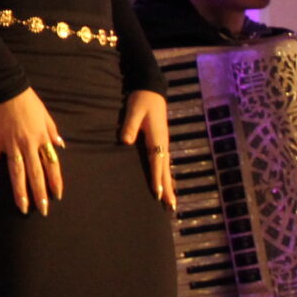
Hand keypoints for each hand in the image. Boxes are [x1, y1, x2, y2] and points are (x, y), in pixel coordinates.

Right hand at [0, 88, 65, 214]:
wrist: (5, 87)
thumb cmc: (27, 100)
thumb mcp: (45, 114)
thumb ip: (52, 131)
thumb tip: (60, 146)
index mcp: (41, 138)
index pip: (51, 165)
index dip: (55, 181)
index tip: (57, 196)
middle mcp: (28, 145)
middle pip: (35, 173)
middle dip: (40, 193)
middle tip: (42, 210)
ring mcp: (9, 145)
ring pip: (16, 173)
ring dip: (20, 192)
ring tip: (22, 208)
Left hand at [120, 88, 174, 209]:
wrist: (151, 89)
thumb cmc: (141, 99)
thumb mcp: (133, 110)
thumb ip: (129, 126)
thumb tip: (126, 141)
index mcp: (157, 138)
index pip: (157, 162)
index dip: (157, 178)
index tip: (157, 194)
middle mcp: (162, 143)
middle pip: (166, 170)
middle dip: (168, 189)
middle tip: (171, 207)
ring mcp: (162, 143)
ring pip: (166, 168)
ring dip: (168, 184)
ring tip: (170, 201)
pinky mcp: (160, 141)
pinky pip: (163, 162)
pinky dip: (165, 175)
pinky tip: (164, 182)